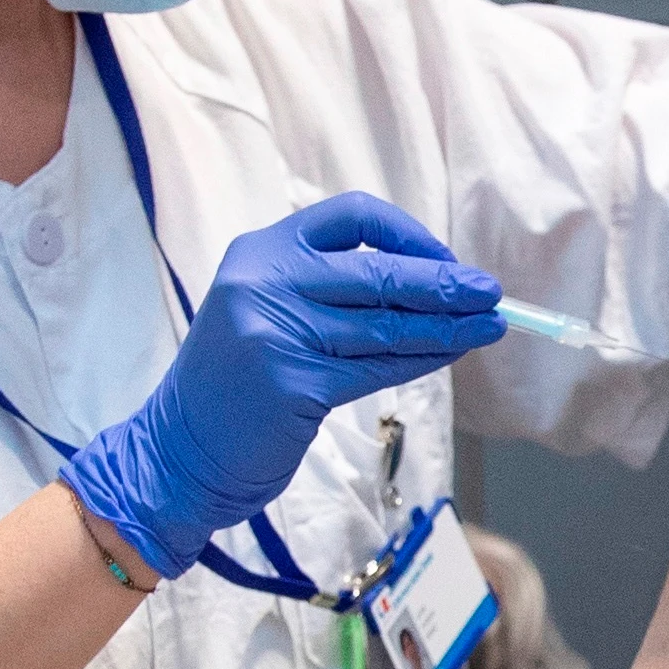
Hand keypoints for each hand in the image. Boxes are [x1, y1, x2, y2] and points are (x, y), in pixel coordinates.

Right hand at [67, 194, 503, 575]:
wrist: (178, 452)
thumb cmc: (234, 386)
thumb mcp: (264, 313)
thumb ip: (325, 288)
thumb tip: (425, 282)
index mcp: (259, 251)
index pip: (350, 216)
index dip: (407, 234)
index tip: (442, 258)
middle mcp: (264, 281)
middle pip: (377, 270)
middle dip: (444, 282)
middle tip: (490, 292)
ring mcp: (277, 331)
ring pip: (386, 322)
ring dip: (447, 326)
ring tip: (489, 326)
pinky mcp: (295, 382)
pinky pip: (377, 366)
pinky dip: (421, 359)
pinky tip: (450, 355)